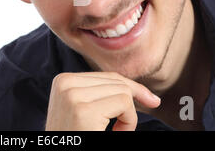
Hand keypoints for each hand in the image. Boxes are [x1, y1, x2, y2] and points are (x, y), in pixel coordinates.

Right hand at [45, 72, 160, 130]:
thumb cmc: (77, 137)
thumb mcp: (83, 111)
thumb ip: (99, 94)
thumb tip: (142, 91)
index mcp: (62, 81)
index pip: (107, 76)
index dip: (131, 89)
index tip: (151, 100)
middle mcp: (64, 83)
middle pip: (116, 81)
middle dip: (129, 104)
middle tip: (121, 129)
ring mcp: (72, 96)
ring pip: (123, 91)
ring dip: (128, 115)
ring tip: (115, 132)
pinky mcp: (83, 111)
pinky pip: (124, 103)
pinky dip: (129, 121)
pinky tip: (116, 133)